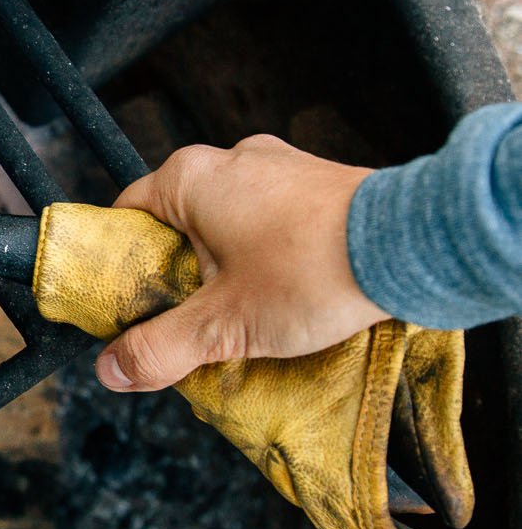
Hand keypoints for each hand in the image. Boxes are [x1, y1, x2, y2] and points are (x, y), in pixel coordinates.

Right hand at [96, 134, 389, 391]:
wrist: (416, 246)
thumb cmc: (314, 270)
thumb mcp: (224, 323)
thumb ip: (161, 347)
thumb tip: (113, 369)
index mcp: (190, 179)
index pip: (126, 217)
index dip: (123, 267)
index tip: (132, 307)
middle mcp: (232, 159)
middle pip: (179, 225)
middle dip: (181, 276)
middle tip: (192, 322)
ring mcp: (281, 166)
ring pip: (229, 223)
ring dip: (229, 268)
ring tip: (247, 315)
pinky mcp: (320, 183)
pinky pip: (274, 220)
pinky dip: (270, 255)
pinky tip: (288, 295)